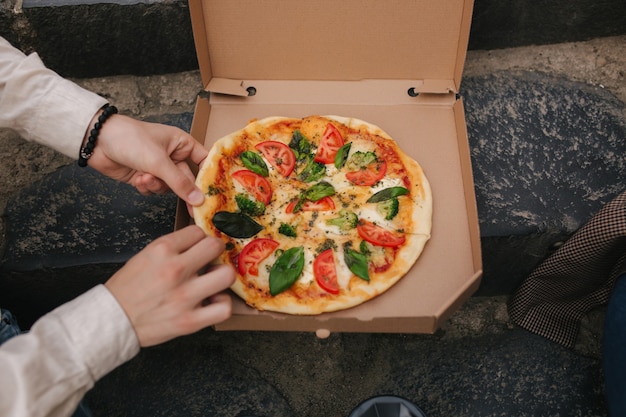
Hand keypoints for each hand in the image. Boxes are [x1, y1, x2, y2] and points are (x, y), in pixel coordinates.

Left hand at [86, 113, 207, 205]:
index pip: (205, 161)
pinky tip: (138, 179)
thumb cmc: (131, 139)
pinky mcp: (145, 177)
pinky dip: (147, 188)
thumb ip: (179, 182)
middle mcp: (173, 156)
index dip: (210, 177)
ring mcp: (159, 168)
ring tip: (145, 178)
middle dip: (180, 189)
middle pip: (187, 180)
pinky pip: (154, 190)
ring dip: (157, 186)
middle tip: (191, 210)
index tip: (215, 194)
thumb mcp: (158, 161)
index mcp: (182, 144)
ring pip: (169, 188)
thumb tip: (199, 200)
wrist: (97, 141)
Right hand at [105, 225, 234, 346]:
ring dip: (222, 277)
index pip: (197, 231)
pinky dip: (222, 304)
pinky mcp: (189, 320)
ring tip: (212, 281)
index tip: (196, 247)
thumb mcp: (145, 255)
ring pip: (226, 275)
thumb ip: (172, 248)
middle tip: (209, 260)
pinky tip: (212, 301)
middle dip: (214, 252)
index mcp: (161, 250)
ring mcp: (184, 296)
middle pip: (215, 247)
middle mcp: (175, 270)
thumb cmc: (128, 289)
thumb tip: (198, 243)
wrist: (111, 320)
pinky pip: (223, 308)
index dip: (198, 239)